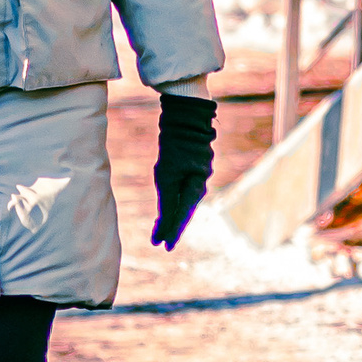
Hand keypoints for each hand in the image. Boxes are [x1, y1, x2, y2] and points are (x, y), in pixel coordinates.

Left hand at [151, 93, 215, 252]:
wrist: (184, 115)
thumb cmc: (175, 146)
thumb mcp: (167, 176)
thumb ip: (167, 201)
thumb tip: (165, 224)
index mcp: (196, 187)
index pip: (182, 216)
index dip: (173, 232)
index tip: (164, 247)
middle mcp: (201, 181)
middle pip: (184, 208)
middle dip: (171, 224)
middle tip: (160, 240)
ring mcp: (198, 170)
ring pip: (184, 196)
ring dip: (172, 210)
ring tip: (160, 224)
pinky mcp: (192, 161)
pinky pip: (183, 184)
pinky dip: (174, 195)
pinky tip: (169, 197)